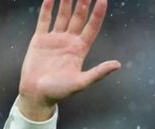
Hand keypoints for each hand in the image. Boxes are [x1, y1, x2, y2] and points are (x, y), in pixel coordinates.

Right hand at [18, 0, 120, 119]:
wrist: (36, 94)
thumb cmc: (59, 92)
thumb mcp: (81, 83)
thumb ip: (98, 73)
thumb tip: (118, 65)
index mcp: (80, 50)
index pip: (91, 27)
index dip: (97, 14)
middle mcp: (69, 42)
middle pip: (78, 18)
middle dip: (83, 3)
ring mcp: (54, 39)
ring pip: (62, 15)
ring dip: (66, 2)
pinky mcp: (40, 39)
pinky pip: (44, 19)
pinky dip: (47, 8)